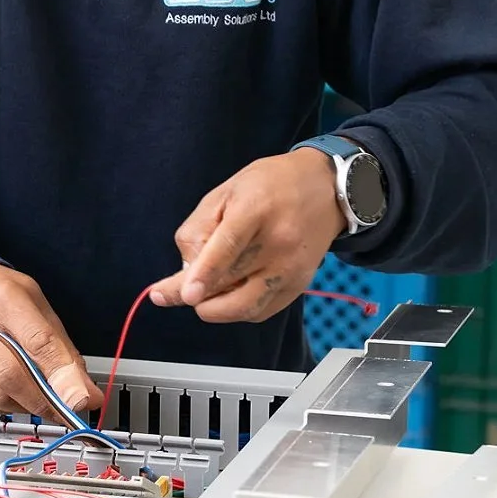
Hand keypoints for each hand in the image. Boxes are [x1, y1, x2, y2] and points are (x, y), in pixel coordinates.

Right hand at [0, 264, 99, 418]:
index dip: (62, 377)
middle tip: (65, 408)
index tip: (82, 401)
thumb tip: (84, 395)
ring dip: (25, 405)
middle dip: (45, 401)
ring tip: (35, 392)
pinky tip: (10, 391)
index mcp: (5, 299)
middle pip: (13, 376)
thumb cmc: (1, 295)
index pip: (38, 343)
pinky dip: (4, 405)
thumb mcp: (40, 307)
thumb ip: (63, 350)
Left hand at [149, 149, 344, 321]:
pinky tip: (229, 291)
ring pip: (245, 307)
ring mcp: (292, 268)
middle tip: (172, 292)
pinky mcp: (299, 286)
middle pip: (232, 282)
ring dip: (215, 308)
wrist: (324, 189)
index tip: (185, 295)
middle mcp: (279, 242)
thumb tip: (186, 270)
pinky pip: (260, 312)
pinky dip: (237, 309)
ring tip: (202, 292)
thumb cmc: (268, 185)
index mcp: (256, 209)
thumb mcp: (224, 191)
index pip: (228, 246)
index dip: (205, 273)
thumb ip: (199, 227)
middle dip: (194, 295)